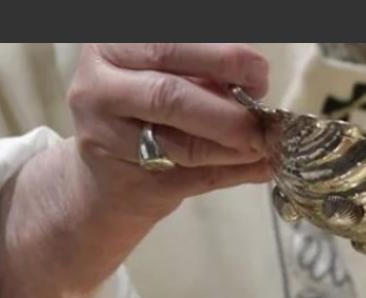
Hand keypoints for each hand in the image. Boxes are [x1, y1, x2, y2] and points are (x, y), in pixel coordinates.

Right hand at [0, 44, 271, 297]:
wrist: (106, 177)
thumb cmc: (146, 114)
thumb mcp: (168, 77)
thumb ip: (204, 76)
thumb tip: (257, 83)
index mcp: (112, 48)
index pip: (170, 46)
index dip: (223, 59)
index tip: (258, 75)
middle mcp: (99, 89)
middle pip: (171, 97)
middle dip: (229, 112)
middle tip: (265, 122)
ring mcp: (107, 140)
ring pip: (183, 145)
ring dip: (235, 149)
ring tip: (266, 146)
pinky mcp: (129, 185)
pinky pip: (193, 179)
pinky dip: (236, 173)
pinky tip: (262, 166)